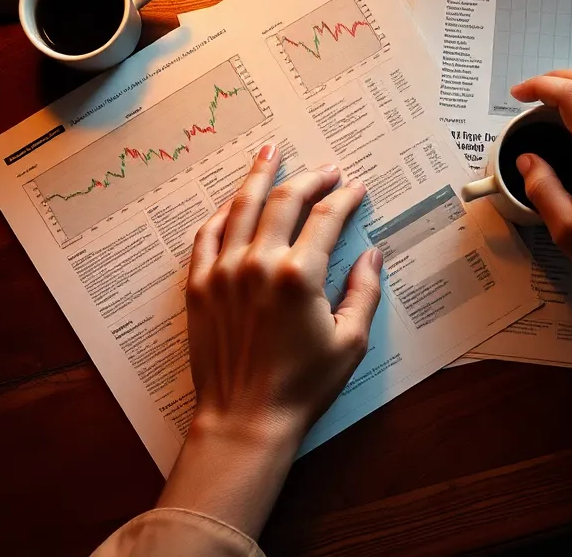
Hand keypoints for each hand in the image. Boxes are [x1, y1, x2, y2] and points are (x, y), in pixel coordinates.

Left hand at [187, 143, 381, 440]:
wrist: (245, 420)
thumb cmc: (302, 387)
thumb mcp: (350, 342)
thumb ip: (364, 292)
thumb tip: (372, 256)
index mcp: (300, 275)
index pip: (327, 218)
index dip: (345, 198)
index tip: (355, 188)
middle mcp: (259, 263)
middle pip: (285, 201)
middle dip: (310, 178)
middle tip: (325, 168)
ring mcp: (223, 272)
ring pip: (242, 207)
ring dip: (259, 176)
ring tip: (270, 152)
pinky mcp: (199, 286)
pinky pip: (207, 235)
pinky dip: (222, 213)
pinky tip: (233, 201)